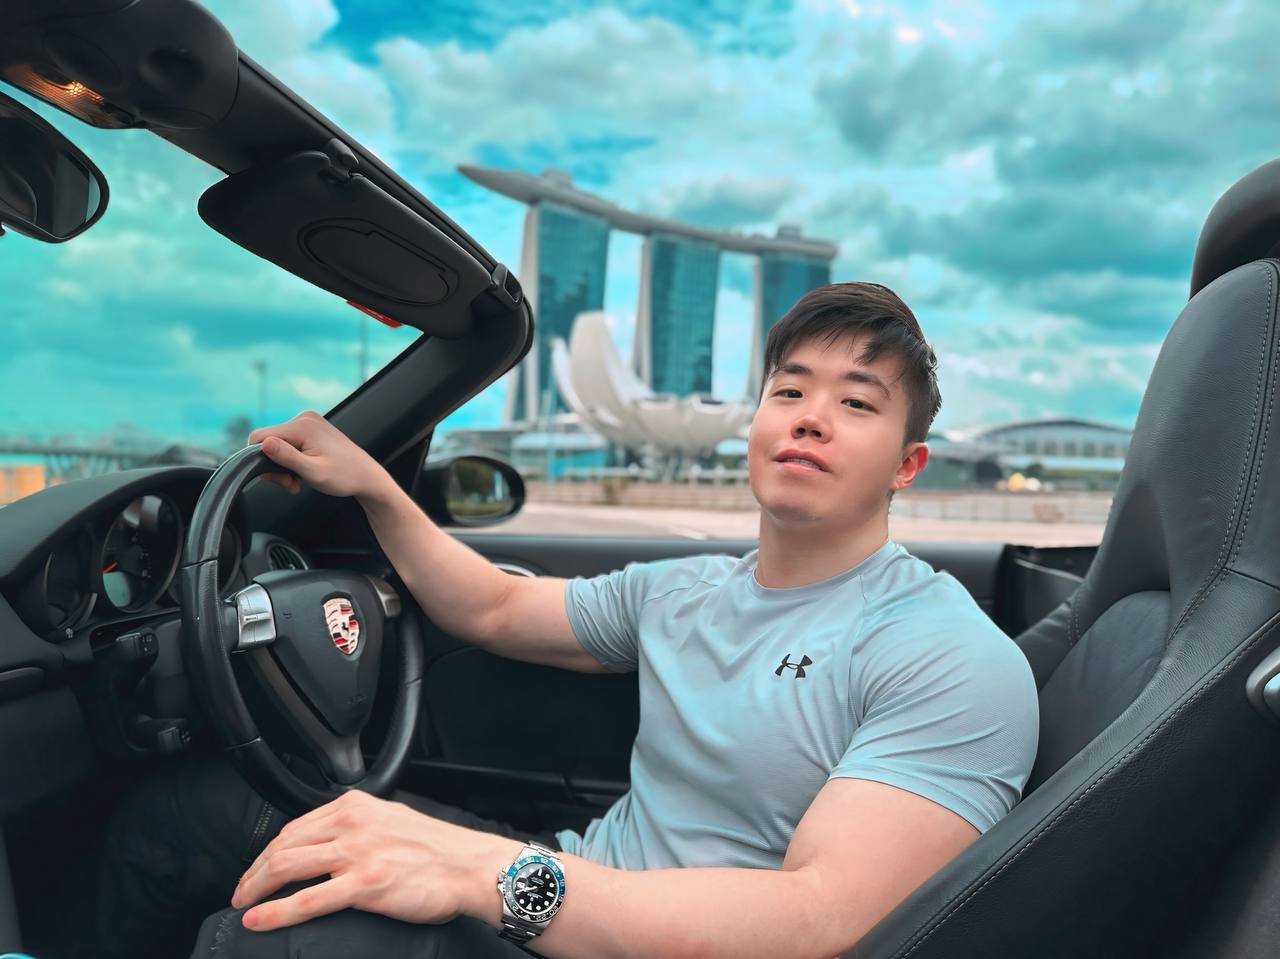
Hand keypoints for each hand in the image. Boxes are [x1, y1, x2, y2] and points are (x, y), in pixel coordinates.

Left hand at [230, 790, 520, 932]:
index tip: (256, 870)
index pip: (296, 826)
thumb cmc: (438, 850)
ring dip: (256, 889)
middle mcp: (352, 824)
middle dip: (253, 872)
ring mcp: (358, 853)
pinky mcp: (365, 884)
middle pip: (283, 845)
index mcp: (356, 807)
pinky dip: (275, 912)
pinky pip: (307, 899)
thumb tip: (328, 843)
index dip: (267, 851)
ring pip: (287, 867)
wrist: (470, 867)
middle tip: (241, 892)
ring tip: (243, 905)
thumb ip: (359, 827)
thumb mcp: (392, 821)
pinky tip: (259, 920)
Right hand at [247, 410, 389, 499]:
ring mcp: (309, 422)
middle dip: (276, 466)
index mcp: (302, 426)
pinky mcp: (312, 429)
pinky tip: (305, 471)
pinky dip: (293, 460)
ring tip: (301, 479)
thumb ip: (286, 457)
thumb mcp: (313, 472)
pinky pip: (290, 443)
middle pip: (268, 441)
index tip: (280, 479)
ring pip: (278, 444)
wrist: (366, 476)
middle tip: (292, 483)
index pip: (259, 437)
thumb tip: (263, 443)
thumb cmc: (344, 476)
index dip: (261, 460)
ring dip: (285, 466)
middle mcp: (304, 418)